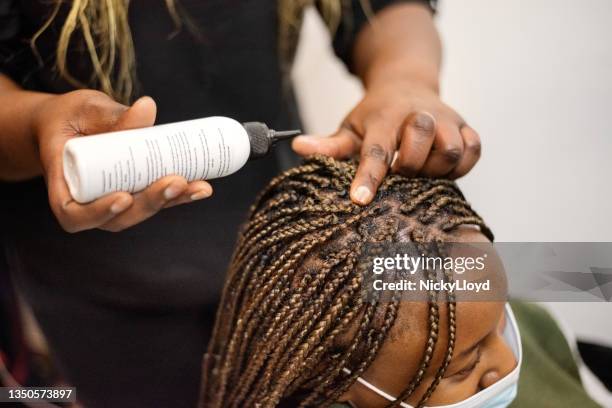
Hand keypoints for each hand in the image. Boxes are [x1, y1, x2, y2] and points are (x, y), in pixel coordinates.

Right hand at [33, 90, 212, 232]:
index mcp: (63, 184)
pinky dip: (179, 195)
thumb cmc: (69, 117)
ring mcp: (112, 201)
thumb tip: (148, 107)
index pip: (73, 214)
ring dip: (172, 201)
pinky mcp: (134, 194)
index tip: (123, 196)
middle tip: (176, 181)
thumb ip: (113, 114)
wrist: (70, 123)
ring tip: (199, 186)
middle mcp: (87, 201)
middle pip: (117, 218)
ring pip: (141, 212)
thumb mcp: (85, 110)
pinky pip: (155, 200)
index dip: (98, 213)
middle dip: (150, 203)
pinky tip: (203, 187)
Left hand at [292, 80, 480, 204]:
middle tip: (401, 172)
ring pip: (452, 149)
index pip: (376, 150)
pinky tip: (443, 169)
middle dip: (410, 165)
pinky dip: (462, 166)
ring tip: (422, 172)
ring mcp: (446, 120)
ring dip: (437, 168)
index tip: (359, 200)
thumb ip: (329, 144)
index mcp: (384, 118)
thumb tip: (297, 147)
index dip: (369, 177)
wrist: (406, 83)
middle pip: (422, 143)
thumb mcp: (350, 127)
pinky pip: (474, 150)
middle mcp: (418, 115)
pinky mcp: (465, 126)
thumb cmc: (376, 114)